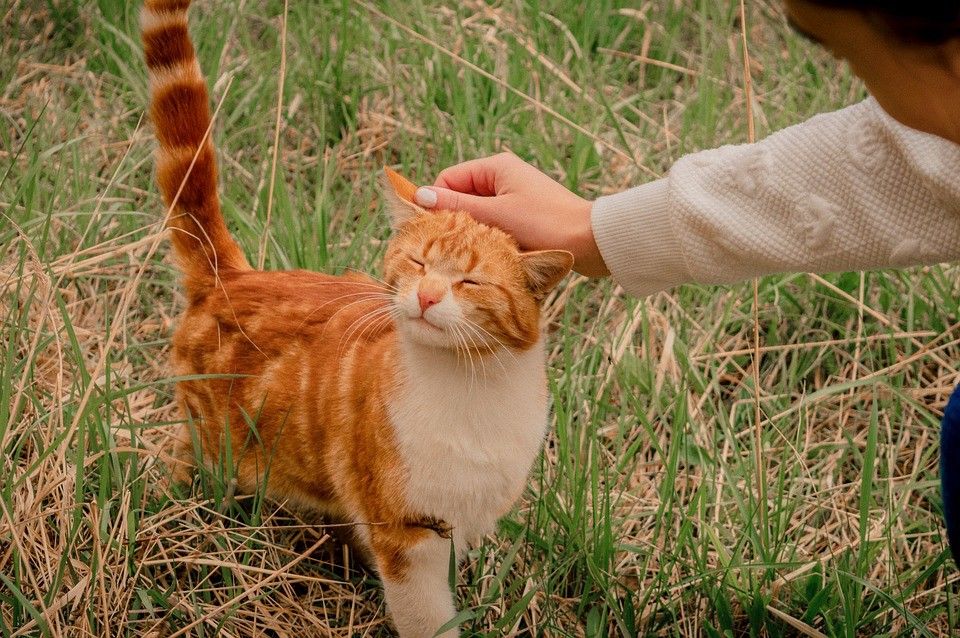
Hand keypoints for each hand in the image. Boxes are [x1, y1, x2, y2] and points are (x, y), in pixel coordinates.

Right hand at [414, 153, 608, 276]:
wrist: (590, 242)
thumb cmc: (546, 224)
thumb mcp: (496, 215)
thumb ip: (457, 207)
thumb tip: (419, 196)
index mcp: (496, 167)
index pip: (449, 179)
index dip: (436, 203)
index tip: (429, 230)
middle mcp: (503, 177)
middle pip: (461, 197)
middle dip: (454, 220)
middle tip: (448, 246)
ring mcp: (513, 196)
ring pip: (476, 214)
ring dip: (471, 231)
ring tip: (471, 251)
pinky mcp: (522, 216)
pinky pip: (493, 224)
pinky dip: (487, 237)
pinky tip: (489, 253)